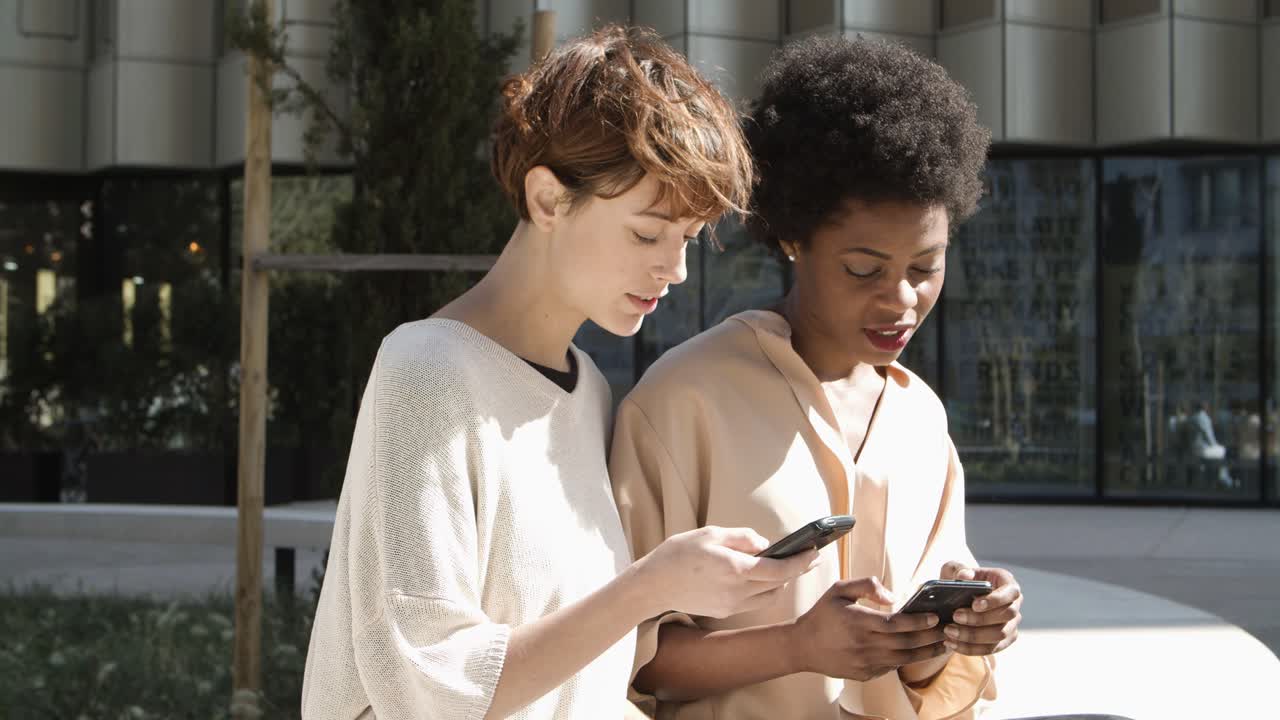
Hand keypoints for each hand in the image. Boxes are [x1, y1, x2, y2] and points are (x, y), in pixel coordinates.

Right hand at [637, 526, 818, 618]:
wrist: (653, 585)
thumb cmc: (679, 554)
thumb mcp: (711, 533)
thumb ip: (742, 537)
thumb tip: (765, 544)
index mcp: (735, 569)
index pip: (780, 568)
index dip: (801, 561)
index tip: (815, 552)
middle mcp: (737, 591)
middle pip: (779, 583)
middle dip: (798, 570)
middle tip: (811, 557)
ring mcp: (732, 605)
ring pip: (769, 595)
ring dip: (781, 581)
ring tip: (787, 566)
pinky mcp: (725, 612)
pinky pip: (754, 601)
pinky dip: (764, 589)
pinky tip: (763, 577)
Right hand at [789, 577, 946, 681]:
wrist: (802, 647)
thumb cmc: (822, 615)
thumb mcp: (839, 590)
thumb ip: (866, 585)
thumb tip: (892, 596)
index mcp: (858, 621)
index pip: (896, 623)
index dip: (918, 621)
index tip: (935, 617)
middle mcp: (864, 644)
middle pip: (905, 643)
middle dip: (931, 637)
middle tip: (950, 630)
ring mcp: (865, 662)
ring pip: (903, 658)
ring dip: (926, 652)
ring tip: (944, 644)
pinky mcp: (865, 674)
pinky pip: (892, 666)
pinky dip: (908, 659)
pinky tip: (920, 652)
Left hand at [941, 561, 1021, 655]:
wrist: (956, 601)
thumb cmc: (959, 582)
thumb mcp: (955, 570)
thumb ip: (958, 569)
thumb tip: (965, 575)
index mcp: (1007, 583)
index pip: (1010, 592)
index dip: (995, 600)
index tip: (974, 604)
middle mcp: (1014, 604)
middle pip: (1006, 616)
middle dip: (980, 619)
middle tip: (955, 616)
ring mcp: (1011, 624)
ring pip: (999, 635)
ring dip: (973, 636)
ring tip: (950, 632)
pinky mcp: (1004, 641)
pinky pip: (992, 649)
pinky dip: (971, 648)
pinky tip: (952, 644)